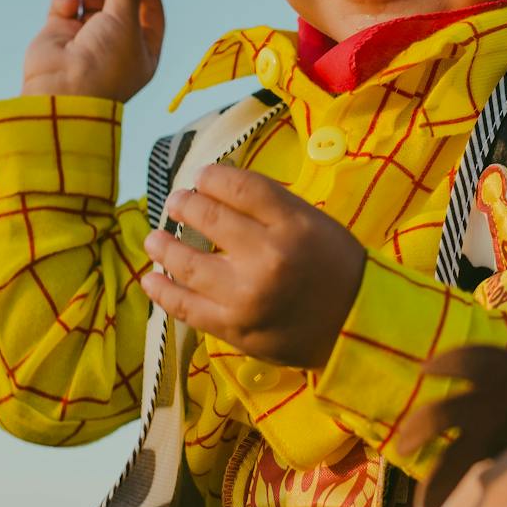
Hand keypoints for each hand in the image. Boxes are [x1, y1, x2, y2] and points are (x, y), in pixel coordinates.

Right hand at [21, 0, 164, 100]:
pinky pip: (66, 6)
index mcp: (142, 49)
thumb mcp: (125, 23)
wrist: (62, 91)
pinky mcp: (59, 34)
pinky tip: (68, 5)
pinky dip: (67, 0)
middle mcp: (115, 43)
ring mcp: (86, 38)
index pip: (148, 9)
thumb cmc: (104, 63)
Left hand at [140, 165, 364, 369]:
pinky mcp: (233, 328)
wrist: (356, 327)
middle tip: (176, 202)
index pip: (239, 187)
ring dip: (163, 245)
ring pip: (187, 263)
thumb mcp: (313, 222)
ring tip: (154, 238)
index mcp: (293, 224)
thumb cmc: (335, 267)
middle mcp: (267, 257)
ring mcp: (246, 296)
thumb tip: (216, 190)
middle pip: (208, 218)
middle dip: (184, 204)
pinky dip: (162, 291)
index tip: (201, 177)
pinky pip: (185, 307)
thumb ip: (270, 206)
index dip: (212, 177)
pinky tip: (151, 278)